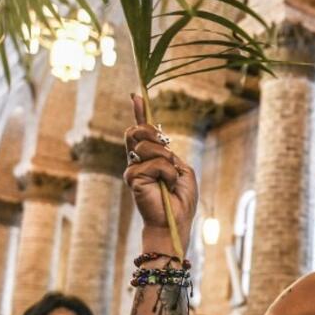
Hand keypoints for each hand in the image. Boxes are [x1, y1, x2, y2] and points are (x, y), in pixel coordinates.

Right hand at [124, 94, 197, 252]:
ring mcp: (132, 169)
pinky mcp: (132, 177)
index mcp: (149, 157)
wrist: (176, 219)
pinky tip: (168, 185)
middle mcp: (137, 161)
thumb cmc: (181, 199)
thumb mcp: (182, 169)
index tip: (137, 95)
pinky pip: (154, 163)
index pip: (141, 131)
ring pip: (146, 146)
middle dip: (154, 134)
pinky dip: (168, 173)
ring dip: (166, 160)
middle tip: (168, 150)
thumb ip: (169, 154)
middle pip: (137, 131)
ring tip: (171, 177)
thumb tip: (160, 141)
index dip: (139, 113)